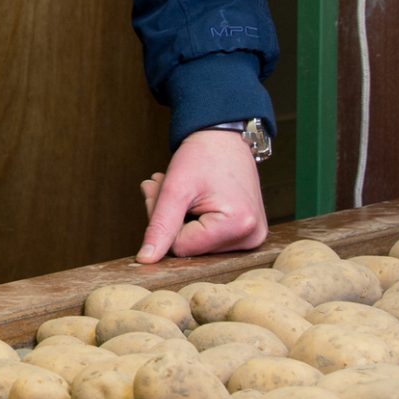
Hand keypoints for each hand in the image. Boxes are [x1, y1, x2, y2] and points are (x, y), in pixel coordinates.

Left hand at [137, 129, 269, 261]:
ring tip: (183, 190)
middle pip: (189, 248)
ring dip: (180, 218)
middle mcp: (251, 238)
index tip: (162, 192)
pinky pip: (209, 239)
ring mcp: (253, 239)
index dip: (164, 222)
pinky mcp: (249, 235)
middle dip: (171, 219)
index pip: (180, 247)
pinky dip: (194, 220)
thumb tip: (145, 260)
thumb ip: (159, 226)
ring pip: (196, 244)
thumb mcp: (175, 188)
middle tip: (166, 186)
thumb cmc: (202, 155)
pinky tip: (193, 199)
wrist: (224, 137)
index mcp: (237, 227)